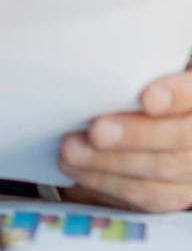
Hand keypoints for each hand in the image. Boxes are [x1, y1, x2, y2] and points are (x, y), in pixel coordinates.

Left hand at [57, 63, 191, 211]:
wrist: (151, 115)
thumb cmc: (139, 79)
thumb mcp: (146, 64)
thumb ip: (132, 64)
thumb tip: (97, 54)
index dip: (175, 95)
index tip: (146, 98)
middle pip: (182, 138)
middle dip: (134, 136)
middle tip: (95, 131)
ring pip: (164, 171)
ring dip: (111, 163)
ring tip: (71, 151)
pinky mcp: (179, 191)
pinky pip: (150, 196)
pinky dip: (109, 183)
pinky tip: (78, 170)